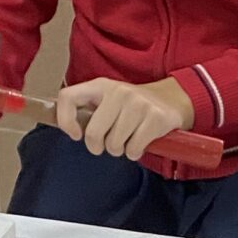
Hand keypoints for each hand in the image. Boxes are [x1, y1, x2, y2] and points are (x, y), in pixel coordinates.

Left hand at [57, 77, 193, 161]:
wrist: (172, 99)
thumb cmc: (133, 107)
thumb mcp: (108, 100)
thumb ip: (89, 111)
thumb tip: (71, 129)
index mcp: (101, 85)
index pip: (68, 97)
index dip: (65, 120)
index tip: (76, 134)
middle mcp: (118, 92)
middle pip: (94, 133)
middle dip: (99, 146)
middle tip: (108, 144)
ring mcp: (138, 104)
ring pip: (114, 145)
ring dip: (120, 150)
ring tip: (128, 139)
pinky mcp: (155, 118)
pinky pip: (133, 149)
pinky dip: (134, 152)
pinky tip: (140, 142)